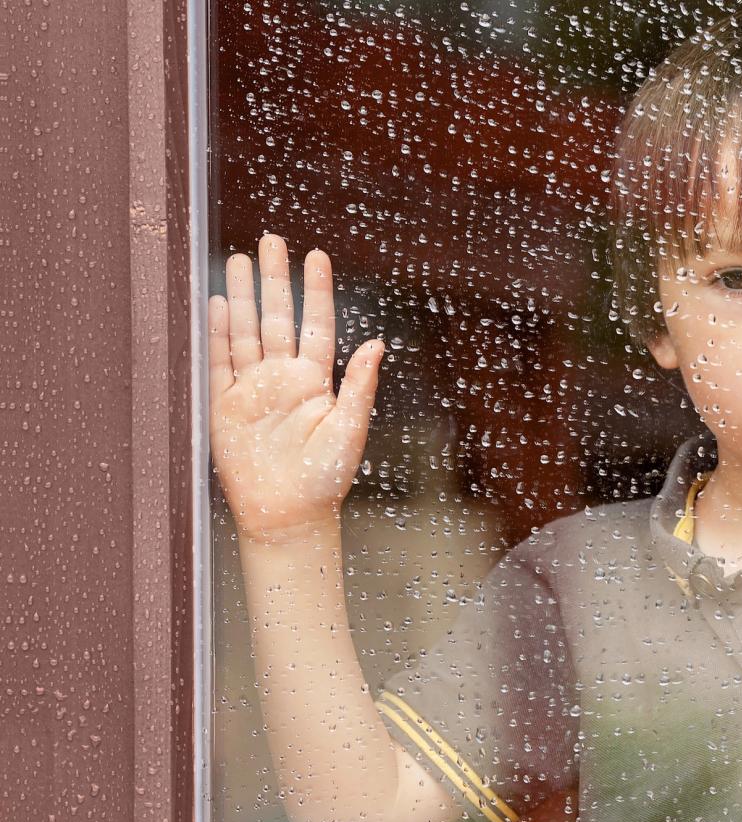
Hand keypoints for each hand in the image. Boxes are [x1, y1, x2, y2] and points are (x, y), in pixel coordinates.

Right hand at [210, 233, 384, 542]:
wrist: (288, 515)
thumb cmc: (325, 478)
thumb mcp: (351, 429)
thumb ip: (360, 385)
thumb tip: (378, 343)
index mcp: (317, 381)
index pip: (316, 324)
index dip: (316, 290)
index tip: (317, 255)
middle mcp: (284, 378)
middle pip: (277, 317)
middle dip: (274, 279)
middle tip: (271, 240)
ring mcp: (252, 389)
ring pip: (246, 331)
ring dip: (242, 296)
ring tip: (238, 259)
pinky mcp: (224, 406)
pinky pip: (219, 362)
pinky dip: (217, 334)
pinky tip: (216, 305)